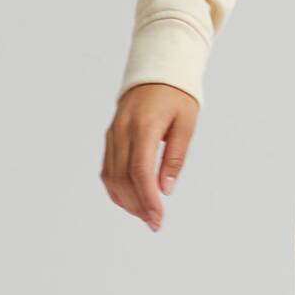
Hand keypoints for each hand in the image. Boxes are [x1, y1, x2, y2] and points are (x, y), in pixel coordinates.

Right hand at [102, 83, 200, 230]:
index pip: (140, 171)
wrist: (156, 71)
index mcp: (144, 126)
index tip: (158, 218)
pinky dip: (116, 188)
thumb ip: (175, 157)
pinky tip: (130, 200)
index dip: (147, 199)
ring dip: (126, 201)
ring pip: (111, 176)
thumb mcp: (186, 124)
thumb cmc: (177, 96)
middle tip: (155, 223)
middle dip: (138, 206)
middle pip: (123, 178)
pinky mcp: (110, 137)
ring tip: (145, 215)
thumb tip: (166, 189)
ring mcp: (113, 134)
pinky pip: (107, 168)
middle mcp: (123, 131)